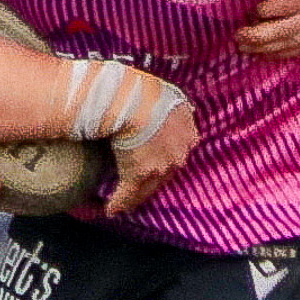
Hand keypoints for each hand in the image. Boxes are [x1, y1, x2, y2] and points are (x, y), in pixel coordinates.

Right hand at [106, 94, 197, 215]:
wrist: (136, 100)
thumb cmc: (147, 88)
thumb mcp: (166, 90)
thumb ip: (166, 100)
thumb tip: (157, 97)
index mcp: (188, 129)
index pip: (179, 148)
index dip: (168, 156)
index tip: (160, 161)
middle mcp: (179, 151)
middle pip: (167, 171)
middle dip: (155, 180)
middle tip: (142, 187)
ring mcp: (161, 165)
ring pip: (149, 186)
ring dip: (137, 195)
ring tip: (126, 203)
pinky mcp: (139, 174)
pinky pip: (128, 193)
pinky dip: (119, 202)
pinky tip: (111, 210)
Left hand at [235, 0, 299, 57]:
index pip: (291, 3)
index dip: (268, 10)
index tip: (250, 10)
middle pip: (290, 29)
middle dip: (260, 36)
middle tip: (237, 35)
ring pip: (296, 43)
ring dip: (267, 48)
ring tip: (243, 47)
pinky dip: (284, 52)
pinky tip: (265, 53)